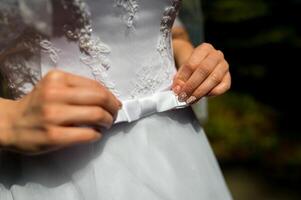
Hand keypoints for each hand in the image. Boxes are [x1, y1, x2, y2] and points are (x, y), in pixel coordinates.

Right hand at [1, 70, 121, 154]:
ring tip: (106, 124)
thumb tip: (109, 98)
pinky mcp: (53, 136)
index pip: (95, 85)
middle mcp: (55, 94)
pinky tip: (95, 134)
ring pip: (96, 115)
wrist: (10, 124)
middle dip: (113, 108)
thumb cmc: (38, 104)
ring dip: (108, 121)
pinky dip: (97, 134)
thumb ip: (78, 88)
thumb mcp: (54, 87)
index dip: (111, 96)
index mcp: (58, 78)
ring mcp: (53, 115)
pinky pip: (87, 134)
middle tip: (114, 115)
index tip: (115, 103)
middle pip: (99, 98)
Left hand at [172, 43, 230, 103]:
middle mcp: (217, 55)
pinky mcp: (228, 78)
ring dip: (200, 91)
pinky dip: (211, 93)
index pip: (192, 64)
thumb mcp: (182, 70)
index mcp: (205, 48)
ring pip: (214, 79)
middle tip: (183, 96)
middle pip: (204, 70)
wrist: (201, 66)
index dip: (184, 78)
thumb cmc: (191, 68)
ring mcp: (224, 66)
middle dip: (192, 86)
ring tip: (190, 99)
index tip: (177, 89)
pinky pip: (222, 87)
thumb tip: (178, 89)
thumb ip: (180, 78)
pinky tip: (201, 97)